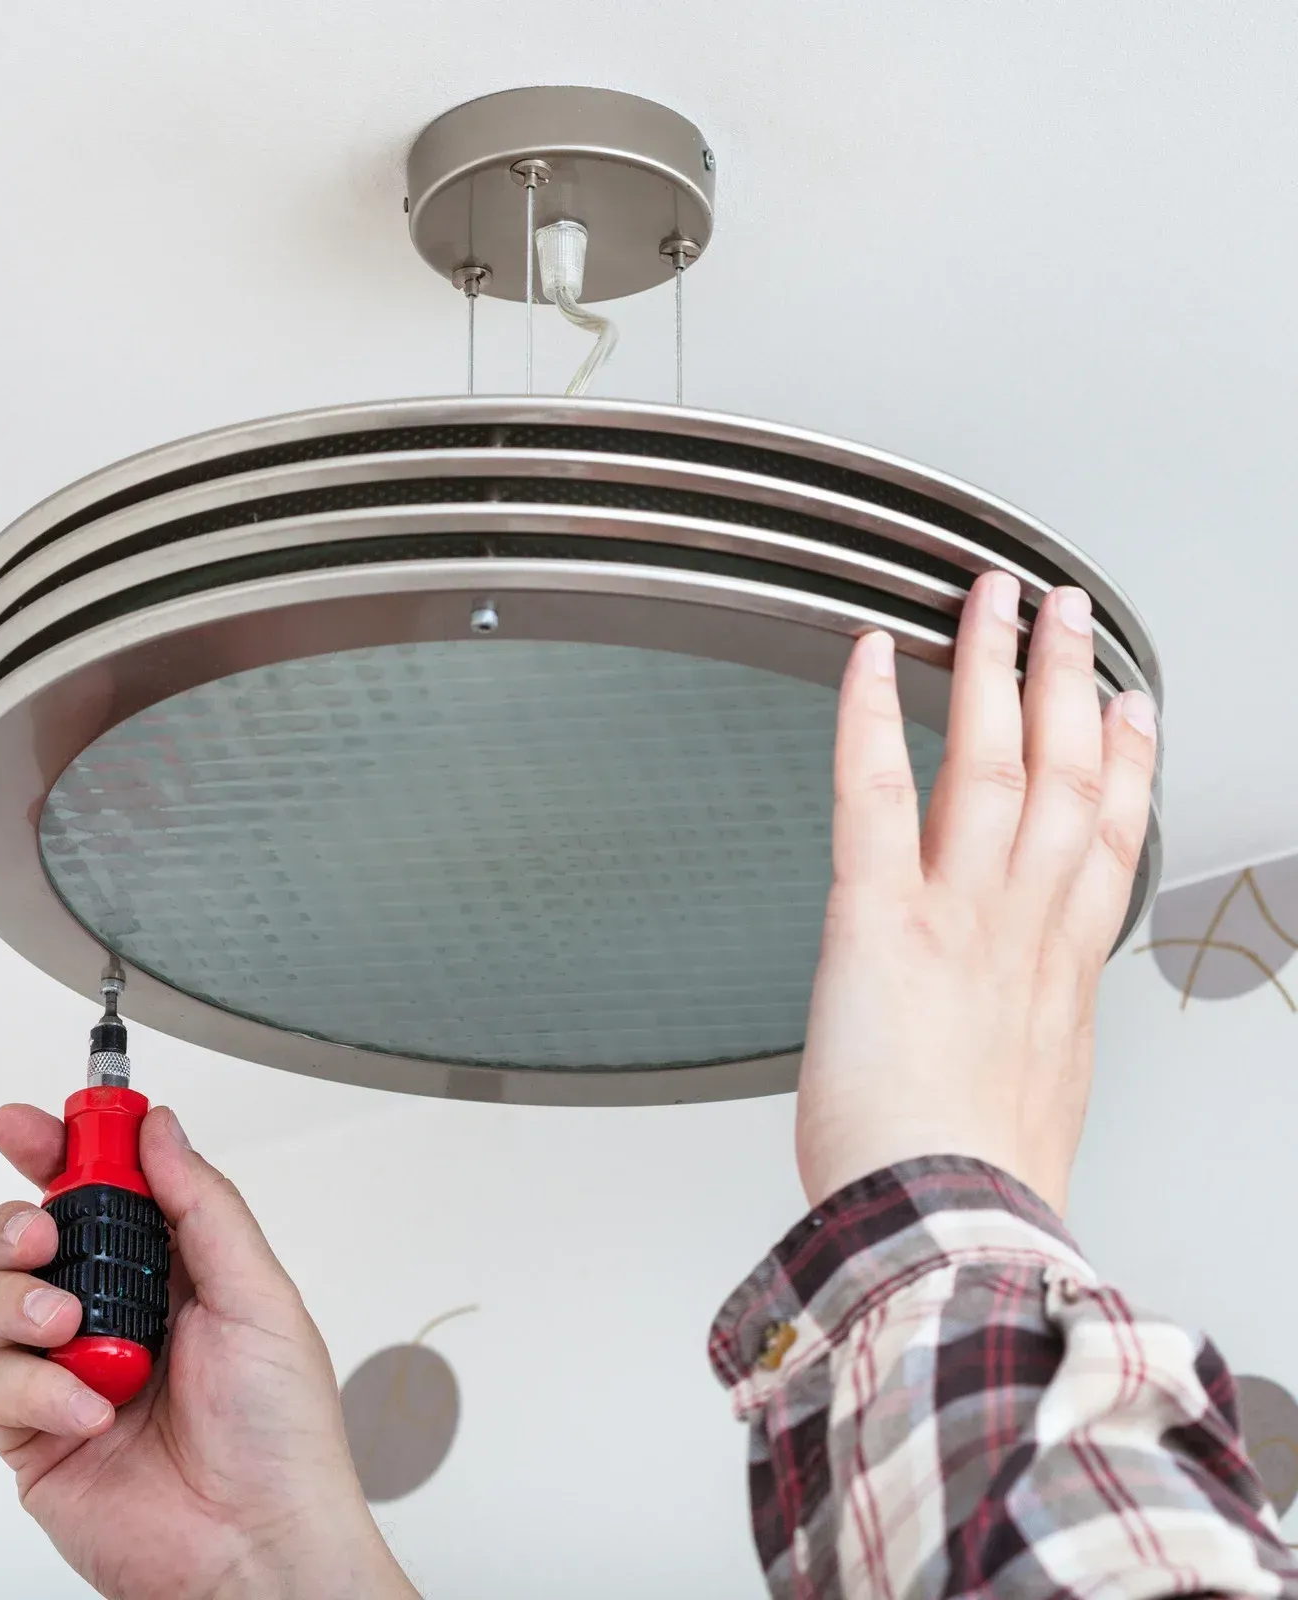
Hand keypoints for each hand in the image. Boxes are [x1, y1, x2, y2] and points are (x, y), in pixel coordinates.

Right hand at [0, 1103, 416, 1599]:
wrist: (258, 1546)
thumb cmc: (282, 1432)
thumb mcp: (259, 1294)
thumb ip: (203, 1207)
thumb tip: (160, 1130)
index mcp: (172, 1268)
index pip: (105, 1188)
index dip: (65, 1148)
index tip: (33, 1124)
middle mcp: (115, 1312)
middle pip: (33, 1235)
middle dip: (22, 1220)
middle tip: (43, 1231)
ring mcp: (70, 1372)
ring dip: (24, 1303)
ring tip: (73, 1330)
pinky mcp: (36, 1435)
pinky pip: (1, 1386)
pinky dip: (41, 1391)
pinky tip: (94, 1411)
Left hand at [796, 572, 1157, 1213]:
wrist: (947, 1229)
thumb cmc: (973, 1188)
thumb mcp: (1033, 1110)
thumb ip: (1024, 1052)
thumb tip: (1009, 1052)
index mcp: (1057, 974)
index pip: (1104, 843)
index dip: (1127, 765)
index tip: (1131, 713)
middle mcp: (1021, 927)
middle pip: (1064, 775)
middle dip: (1071, 682)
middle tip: (1073, 616)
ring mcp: (958, 914)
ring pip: (989, 762)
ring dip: (993, 668)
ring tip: (993, 601)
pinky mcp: (879, 920)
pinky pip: (873, 796)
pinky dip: (867, 719)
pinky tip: (866, 657)